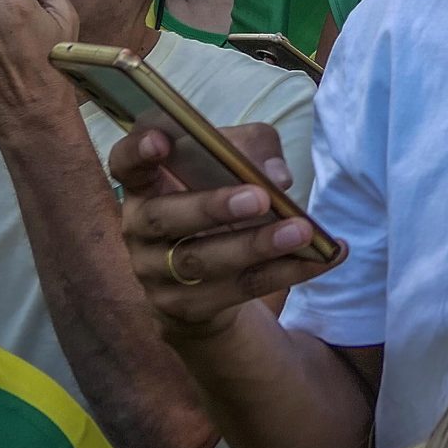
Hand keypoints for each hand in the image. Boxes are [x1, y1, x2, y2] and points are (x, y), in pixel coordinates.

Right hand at [114, 119, 332, 337]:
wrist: (207, 282)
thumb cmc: (219, 204)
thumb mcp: (232, 166)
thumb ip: (252, 151)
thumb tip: (277, 177)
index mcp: (145, 187)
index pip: (124, 165)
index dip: (137, 152)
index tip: (160, 140)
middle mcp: (140, 231)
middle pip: (167, 217)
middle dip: (213, 207)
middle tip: (260, 197)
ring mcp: (157, 275)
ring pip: (204, 260)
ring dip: (257, 246)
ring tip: (302, 231)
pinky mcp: (188, 307)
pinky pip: (240, 288)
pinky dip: (288, 271)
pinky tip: (324, 256)